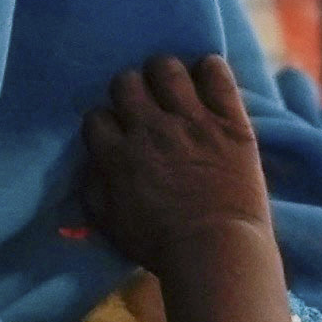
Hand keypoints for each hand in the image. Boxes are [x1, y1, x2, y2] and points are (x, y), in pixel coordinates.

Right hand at [77, 54, 278, 272]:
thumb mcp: (110, 224)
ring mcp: (191, 122)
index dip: (105, 124)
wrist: (218, 252)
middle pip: (127, 82)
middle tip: (143, 108)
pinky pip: (216, 76)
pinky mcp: (228, 121)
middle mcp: (150, 129)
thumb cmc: (161, 246)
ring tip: (173, 89)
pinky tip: (206, 77)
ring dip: (165, 75)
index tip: (116, 134)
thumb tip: (92, 160)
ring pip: (167, 69)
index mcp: (118, 155)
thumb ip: (93, 187)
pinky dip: (209, 70)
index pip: (96, 116)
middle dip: (130, 92)